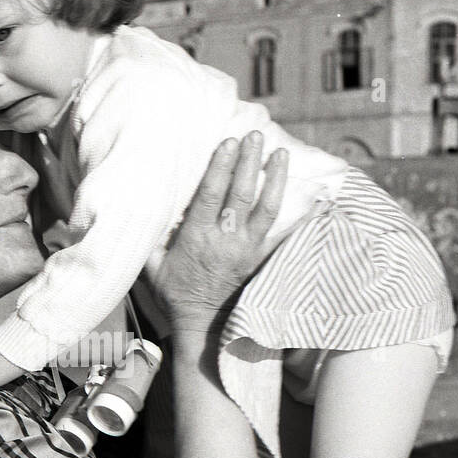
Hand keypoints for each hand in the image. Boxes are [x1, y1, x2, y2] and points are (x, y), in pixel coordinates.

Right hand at [151, 131, 287, 335]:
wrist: (202, 323)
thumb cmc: (174, 292)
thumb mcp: (152, 266)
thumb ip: (149, 237)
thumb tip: (141, 207)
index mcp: (197, 238)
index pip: (211, 195)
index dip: (220, 167)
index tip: (228, 142)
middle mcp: (226, 241)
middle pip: (241, 194)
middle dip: (248, 162)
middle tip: (254, 135)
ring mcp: (247, 250)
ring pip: (266, 209)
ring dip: (274, 179)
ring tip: (280, 152)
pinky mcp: (261, 259)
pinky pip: (284, 234)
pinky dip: (302, 217)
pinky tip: (316, 198)